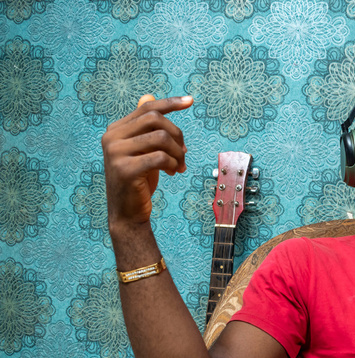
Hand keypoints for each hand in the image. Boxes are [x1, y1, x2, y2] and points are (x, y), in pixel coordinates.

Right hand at [102, 95, 192, 229]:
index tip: (190, 101)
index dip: (170, 103)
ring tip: (179, 166)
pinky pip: (160, 157)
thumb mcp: (142, 150)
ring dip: (177, 153)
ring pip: (160, 137)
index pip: (147, 108)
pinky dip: (172, 164)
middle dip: (177, 135)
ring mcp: (115, 153)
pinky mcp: (125, 169)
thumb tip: (148, 96)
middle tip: (183, 154)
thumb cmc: (139, 180)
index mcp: (116, 129)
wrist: (127, 213)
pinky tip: (172, 172)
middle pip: (155, 120)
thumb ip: (144, 126)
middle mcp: (111, 137)